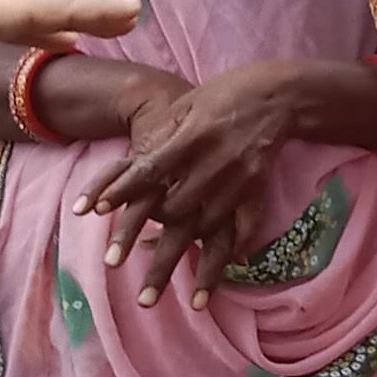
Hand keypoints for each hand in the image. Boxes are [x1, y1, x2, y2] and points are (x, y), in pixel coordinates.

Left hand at [0, 0, 139, 83]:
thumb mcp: (12, 13)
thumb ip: (67, 13)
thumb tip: (134, 8)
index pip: (54, 6)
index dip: (87, 16)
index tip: (120, 23)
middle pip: (25, 14)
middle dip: (55, 27)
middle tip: (82, 44)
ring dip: (23, 38)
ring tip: (42, 53)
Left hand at [80, 60, 301, 307]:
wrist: (279, 94)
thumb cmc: (225, 93)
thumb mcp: (188, 105)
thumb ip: (163, 135)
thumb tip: (133, 163)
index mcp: (193, 136)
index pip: (151, 168)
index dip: (123, 189)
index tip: (97, 209)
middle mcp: (214, 162)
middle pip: (175, 208)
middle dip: (145, 231)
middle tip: (116, 262)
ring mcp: (239, 180)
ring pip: (205, 226)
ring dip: (181, 253)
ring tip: (156, 283)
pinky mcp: (258, 190)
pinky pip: (244, 228)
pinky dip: (232, 251)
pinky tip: (218, 271)